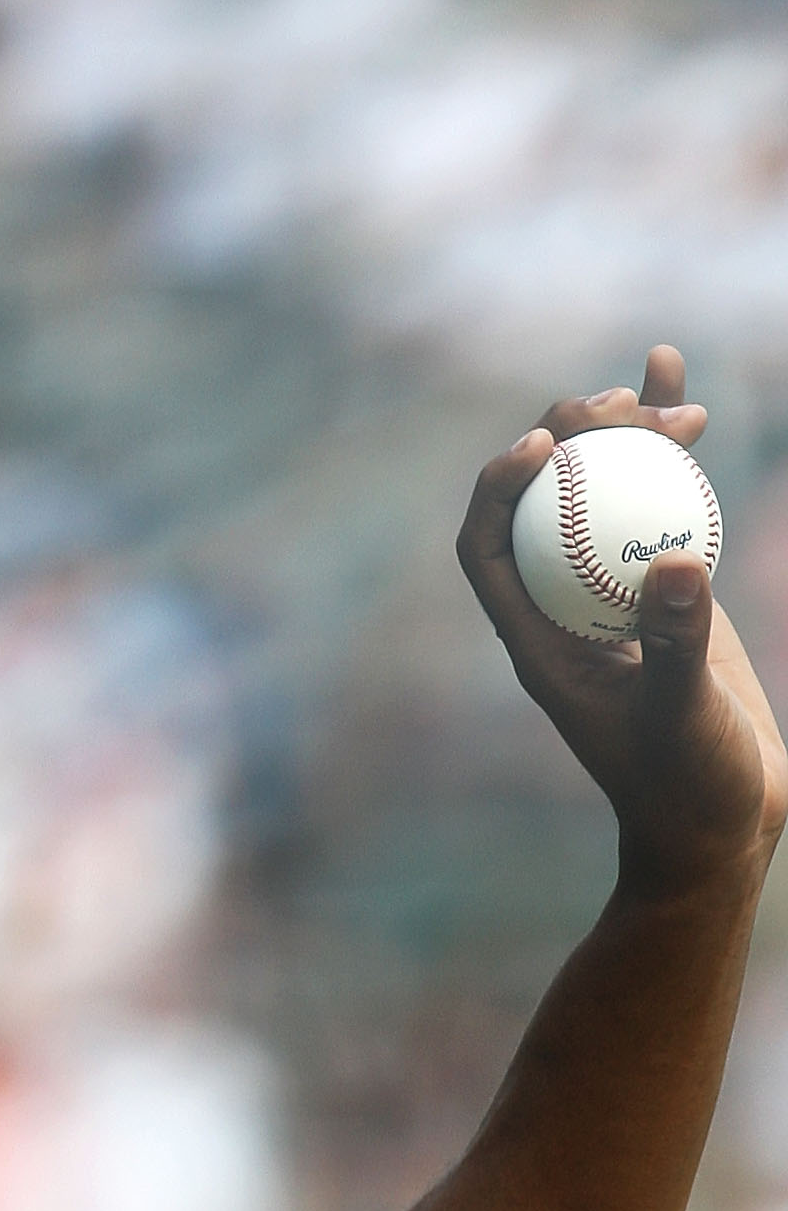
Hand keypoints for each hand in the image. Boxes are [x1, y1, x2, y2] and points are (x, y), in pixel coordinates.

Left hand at [457, 345, 787, 896]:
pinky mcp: (659, 586)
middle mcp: (564, 610)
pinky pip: (649, 502)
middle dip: (565, 438)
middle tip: (615, 407)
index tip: (545, 444)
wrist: (721, 822)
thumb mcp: (683, 719)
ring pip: (595, 492)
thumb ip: (676, 647)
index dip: (498, 487)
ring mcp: (611, 593)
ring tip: (657, 388)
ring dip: (617, 432)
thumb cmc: (687, 787)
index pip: (487, 551)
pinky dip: (661, 449)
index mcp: (538, 644)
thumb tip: (673, 564)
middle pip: (539, 504)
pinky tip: (683, 397)